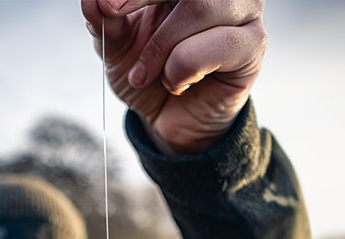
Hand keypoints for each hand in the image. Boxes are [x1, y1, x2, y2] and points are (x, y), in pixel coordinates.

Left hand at [81, 0, 266, 155]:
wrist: (169, 121)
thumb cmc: (149, 77)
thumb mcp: (119, 50)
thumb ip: (107, 22)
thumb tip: (91, 0)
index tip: (106, 5)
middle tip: (114, 15)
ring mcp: (242, 10)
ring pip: (200, 7)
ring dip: (162, 46)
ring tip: (148, 73)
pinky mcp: (252, 44)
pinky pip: (219, 44)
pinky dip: (185, 68)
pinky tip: (179, 83)